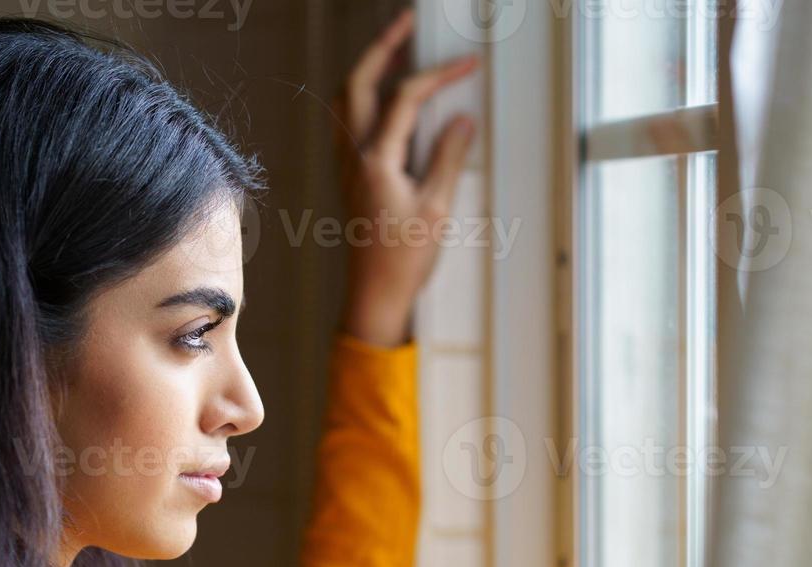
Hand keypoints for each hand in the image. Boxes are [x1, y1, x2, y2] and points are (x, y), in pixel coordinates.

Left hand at [331, 8, 479, 347]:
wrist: (374, 295)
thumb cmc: (403, 260)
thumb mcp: (436, 207)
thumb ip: (448, 157)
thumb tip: (462, 120)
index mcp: (376, 161)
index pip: (405, 98)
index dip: (437, 74)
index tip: (465, 64)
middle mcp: (354, 158)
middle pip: (359, 84)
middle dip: (383, 48)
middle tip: (407, 24)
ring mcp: (346, 167)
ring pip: (346, 101)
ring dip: (368, 70)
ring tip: (394, 52)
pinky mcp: (349, 178)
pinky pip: (348, 124)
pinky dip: (363, 99)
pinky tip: (382, 99)